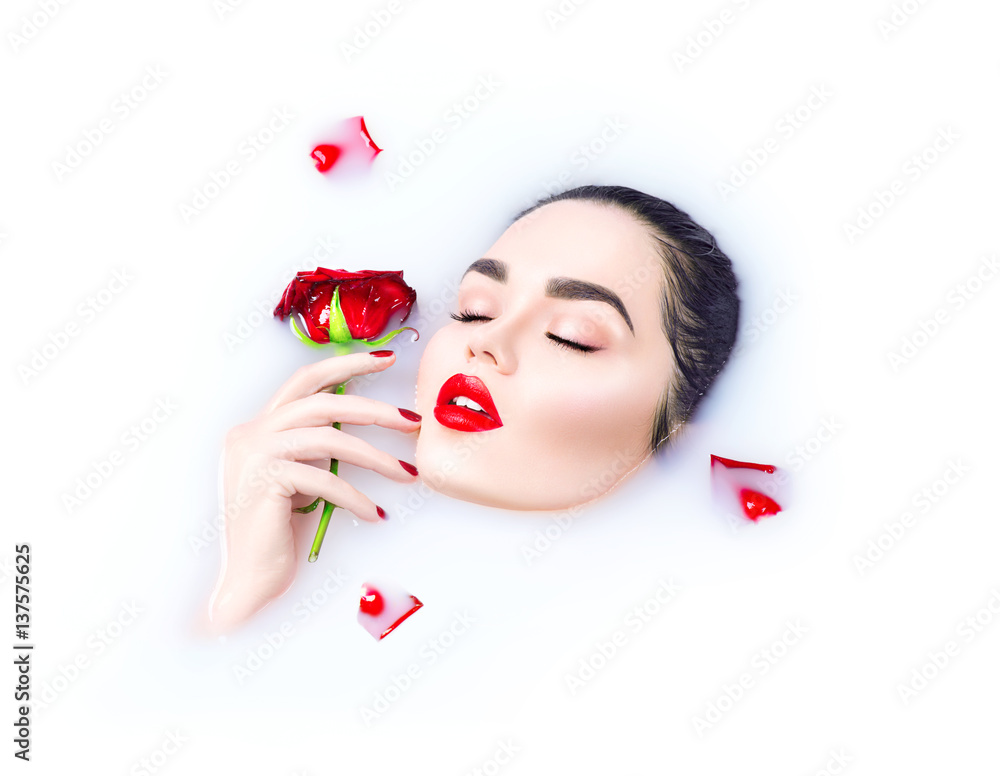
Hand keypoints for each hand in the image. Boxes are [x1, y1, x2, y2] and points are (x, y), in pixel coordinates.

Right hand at [207, 351, 420, 632]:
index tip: (386, 358)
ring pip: (329, 438)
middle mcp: (250, 433)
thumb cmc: (279, 534)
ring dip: (375, 456)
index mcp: (258, 426)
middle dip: (374, 409)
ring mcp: (253, 454)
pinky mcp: (264, 480)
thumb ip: (315, 446)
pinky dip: (355, 497)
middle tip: (412, 421)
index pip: (306, 380)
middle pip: (324, 403)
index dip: (347, 365)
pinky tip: (374, 513)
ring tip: (407, 473)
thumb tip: (364, 424)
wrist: (248, 581)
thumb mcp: (299, 478)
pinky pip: (323, 480)